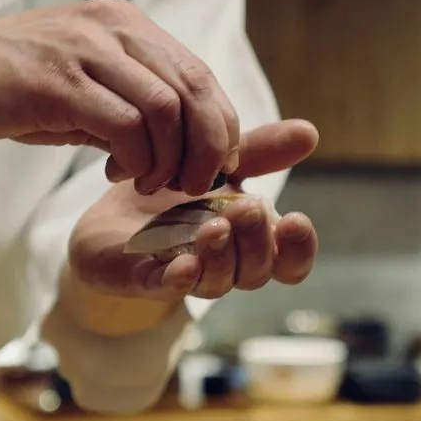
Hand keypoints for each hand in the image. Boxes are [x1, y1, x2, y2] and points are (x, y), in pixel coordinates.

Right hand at [0, 0, 240, 194]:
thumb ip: (128, 101)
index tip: (213, 164)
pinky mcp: (58, 84)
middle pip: (194, 90)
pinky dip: (135, 160)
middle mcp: (113, 29)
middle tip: (196, 185)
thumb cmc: (12, 80)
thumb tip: (178, 146)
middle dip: (206, 147)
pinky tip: (117, 174)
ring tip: (153, 184)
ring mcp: (85, 53)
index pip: (199, 74)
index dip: (218, 124)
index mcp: (125, 24)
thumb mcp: (82, 80)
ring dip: (170, 159)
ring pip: (165, 110)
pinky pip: (123, 127)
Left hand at [65, 120, 319, 311]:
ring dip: (221, 256)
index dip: (299, 248)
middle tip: (249, 209)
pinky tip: (184, 264)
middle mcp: (225, 265)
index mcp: (250, 242)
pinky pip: (165, 288)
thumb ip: (260, 152)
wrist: (110, 214)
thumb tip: (309, 131)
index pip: (289, 261)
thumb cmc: (174, 194)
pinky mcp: (144, 279)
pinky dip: (178, 280)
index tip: (296, 219)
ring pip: (217, 282)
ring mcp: (187, 276)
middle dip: (256, 242)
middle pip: (256, 272)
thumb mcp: (218, 164)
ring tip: (214, 226)